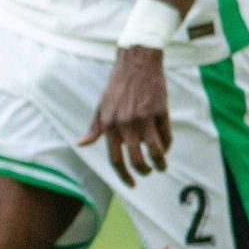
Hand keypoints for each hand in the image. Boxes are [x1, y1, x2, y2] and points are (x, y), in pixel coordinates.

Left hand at [80, 47, 171, 185]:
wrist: (136, 64)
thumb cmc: (116, 87)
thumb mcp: (101, 107)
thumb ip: (94, 128)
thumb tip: (81, 144)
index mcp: (108, 125)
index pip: (115, 159)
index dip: (123, 175)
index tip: (131, 184)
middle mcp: (125, 124)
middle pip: (135, 159)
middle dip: (143, 171)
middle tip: (147, 172)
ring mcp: (144, 118)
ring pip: (155, 151)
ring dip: (160, 163)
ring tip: (161, 166)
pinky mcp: (160, 111)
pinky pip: (166, 136)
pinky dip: (167, 146)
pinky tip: (165, 147)